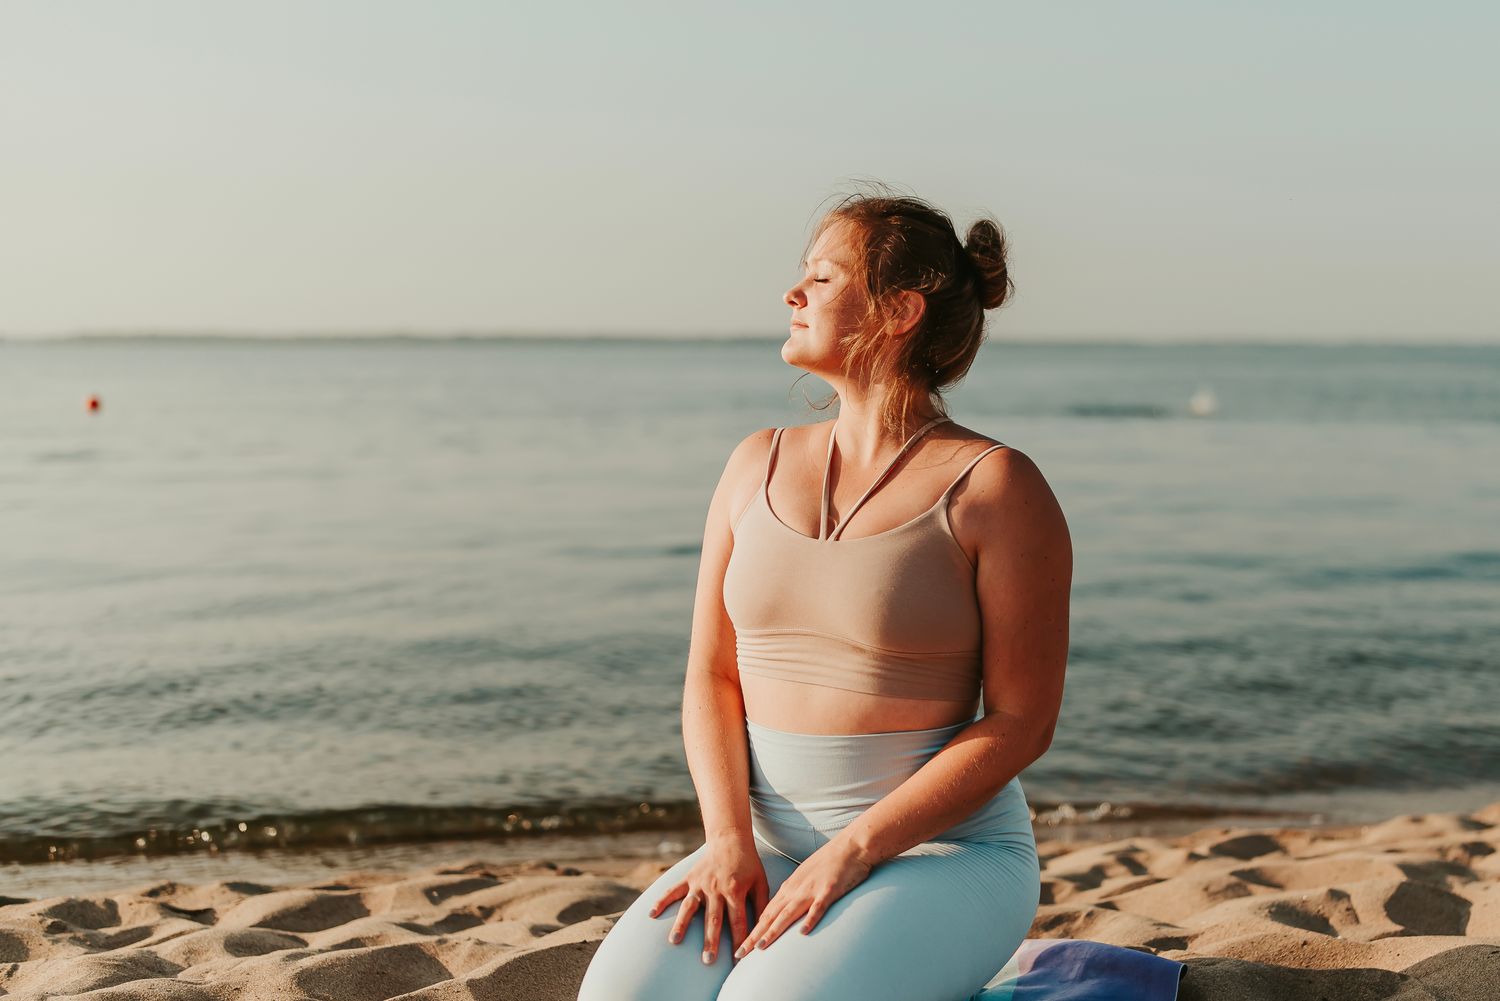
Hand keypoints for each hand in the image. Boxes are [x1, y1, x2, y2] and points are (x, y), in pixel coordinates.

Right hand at [648, 833, 768, 964]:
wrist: (730, 838)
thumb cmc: (748, 864)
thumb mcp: (760, 883)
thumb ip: (761, 906)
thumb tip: (763, 930)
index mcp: (735, 890)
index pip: (738, 921)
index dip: (739, 941)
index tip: (738, 960)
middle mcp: (715, 888)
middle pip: (712, 919)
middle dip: (710, 940)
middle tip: (707, 960)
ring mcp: (700, 883)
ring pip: (689, 907)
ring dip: (682, 924)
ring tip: (674, 941)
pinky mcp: (689, 878)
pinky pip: (673, 890)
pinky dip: (661, 901)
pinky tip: (652, 914)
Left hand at [733, 837, 874, 958]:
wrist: (851, 845)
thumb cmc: (830, 862)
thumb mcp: (805, 877)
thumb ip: (794, 894)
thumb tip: (783, 910)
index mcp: (790, 887)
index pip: (766, 912)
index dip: (753, 930)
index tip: (741, 947)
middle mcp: (796, 889)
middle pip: (771, 915)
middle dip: (754, 935)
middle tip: (740, 953)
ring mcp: (812, 889)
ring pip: (788, 913)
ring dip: (774, 930)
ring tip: (761, 946)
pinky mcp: (829, 889)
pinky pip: (818, 907)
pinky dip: (810, 919)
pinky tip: (803, 933)